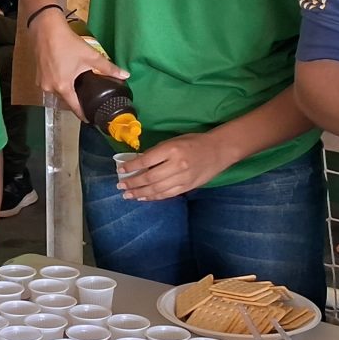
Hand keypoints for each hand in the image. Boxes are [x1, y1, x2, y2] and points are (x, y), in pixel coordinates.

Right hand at [33, 14, 122, 114]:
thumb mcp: (90, 56)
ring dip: (66, 90)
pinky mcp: (37, 74)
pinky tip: (65, 74)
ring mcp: (41, 82)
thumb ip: (108, 68)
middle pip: (66, 99)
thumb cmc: (67, 43)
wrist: (46, 28)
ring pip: (57, 91)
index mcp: (63, 87)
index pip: (75, 108)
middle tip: (87, 97)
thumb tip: (125, 75)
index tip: (91, 119)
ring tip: (77, 85)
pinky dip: (58, 82)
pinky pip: (50, 84)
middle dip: (76, 99)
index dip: (84, 114)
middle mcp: (50, 88)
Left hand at [115, 131, 232, 201]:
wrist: (218, 150)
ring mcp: (182, 178)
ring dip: (140, 193)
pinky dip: (153, 197)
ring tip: (128, 195)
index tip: (121, 170)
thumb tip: (138, 163)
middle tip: (120, 185)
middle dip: (133, 183)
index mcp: (171, 149)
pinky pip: (167, 194)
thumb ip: (157, 152)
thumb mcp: (173, 141)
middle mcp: (176, 165)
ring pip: (157, 189)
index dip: (131, 166)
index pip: (146, 160)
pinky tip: (143, 198)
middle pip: (149, 177)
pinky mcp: (187, 187)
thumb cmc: (193, 142)